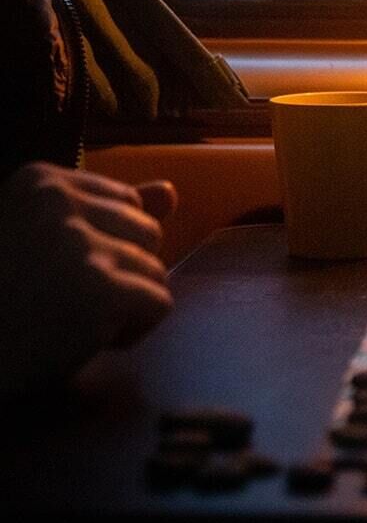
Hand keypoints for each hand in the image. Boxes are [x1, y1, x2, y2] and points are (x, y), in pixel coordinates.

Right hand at [0, 163, 175, 399]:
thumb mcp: (42, 241)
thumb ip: (105, 213)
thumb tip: (169, 192)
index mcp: (40, 181)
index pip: (125, 201)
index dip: (105, 245)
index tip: (58, 272)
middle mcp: (59, 202)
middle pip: (148, 231)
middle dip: (119, 271)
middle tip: (63, 302)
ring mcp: (80, 243)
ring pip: (156, 269)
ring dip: (124, 304)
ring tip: (69, 321)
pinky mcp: (99, 289)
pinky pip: (159, 303)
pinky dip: (133, 331)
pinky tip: (86, 341)